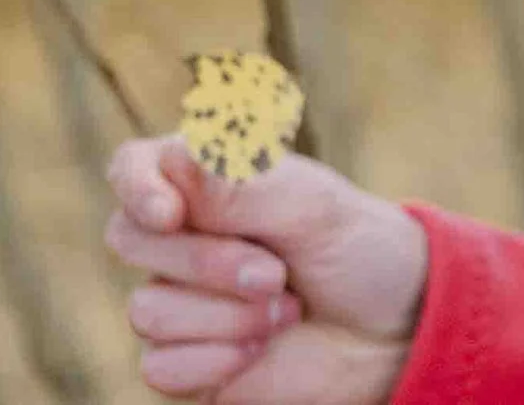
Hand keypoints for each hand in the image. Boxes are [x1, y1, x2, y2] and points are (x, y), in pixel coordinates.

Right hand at [103, 134, 430, 403]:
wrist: (395, 330)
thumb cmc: (358, 250)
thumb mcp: (314, 206)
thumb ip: (240, 184)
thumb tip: (172, 158)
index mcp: (212, 183)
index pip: (135, 166)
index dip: (136, 186)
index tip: (170, 213)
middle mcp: (185, 238)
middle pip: (128, 238)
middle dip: (207, 263)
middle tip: (276, 274)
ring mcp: (180, 299)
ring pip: (146, 310)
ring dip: (227, 316)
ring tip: (288, 310)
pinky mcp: (185, 360)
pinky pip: (159, 366)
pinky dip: (218, 359)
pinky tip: (263, 347)